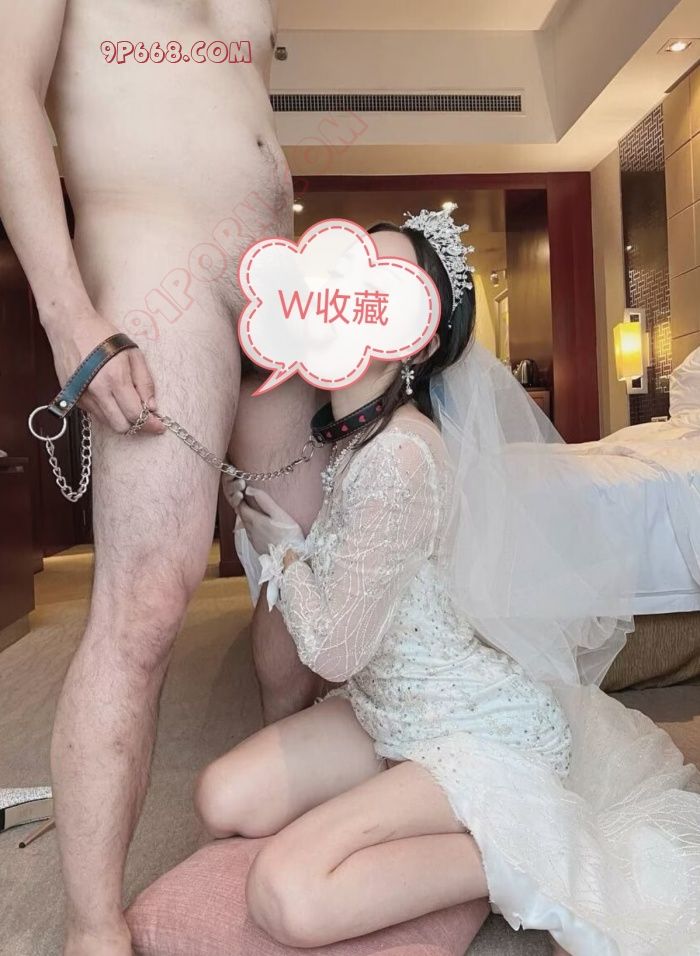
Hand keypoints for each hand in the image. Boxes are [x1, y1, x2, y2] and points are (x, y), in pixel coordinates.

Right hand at [43, 311, 164, 435]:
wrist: (69, 326)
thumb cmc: (103, 335)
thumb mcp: (133, 353)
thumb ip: (145, 381)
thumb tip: (152, 406)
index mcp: (114, 378)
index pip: (134, 414)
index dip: (150, 423)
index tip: (160, 426)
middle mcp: (96, 391)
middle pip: (120, 426)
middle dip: (135, 425)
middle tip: (145, 417)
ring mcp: (81, 396)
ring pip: (107, 423)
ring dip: (121, 419)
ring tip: (128, 405)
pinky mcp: (72, 398)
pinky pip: (95, 414)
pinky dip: (107, 412)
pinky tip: (112, 398)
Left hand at [226, 482, 304, 555]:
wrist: (290, 559)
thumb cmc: (288, 534)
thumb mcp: (279, 513)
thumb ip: (264, 500)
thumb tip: (248, 489)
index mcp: (253, 520)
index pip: (240, 505)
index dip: (240, 496)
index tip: (245, 489)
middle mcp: (249, 530)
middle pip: (241, 514)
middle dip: (243, 505)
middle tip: (249, 497)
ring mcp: (252, 539)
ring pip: (245, 524)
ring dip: (247, 516)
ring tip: (256, 510)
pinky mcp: (257, 546)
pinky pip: (250, 533)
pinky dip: (252, 526)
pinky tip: (261, 525)